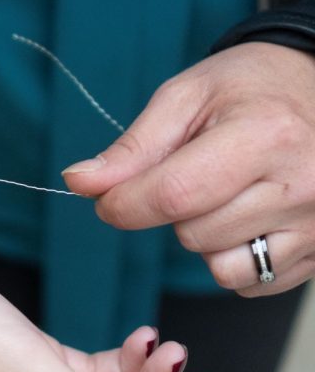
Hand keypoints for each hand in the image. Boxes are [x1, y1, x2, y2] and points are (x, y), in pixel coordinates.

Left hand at [63, 42, 314, 296]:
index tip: (108, 199)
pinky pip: (250, 284)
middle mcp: (302, 186)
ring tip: (224, 195)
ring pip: (220, 267)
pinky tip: (246, 219)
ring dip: (204, 238)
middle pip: (192, 234)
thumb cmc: (248, 87)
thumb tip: (78, 183)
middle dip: (171, 212)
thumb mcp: (185, 98)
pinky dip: (233, 259)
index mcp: (266, 136)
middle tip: (194, 173)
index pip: (173, 195)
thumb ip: (132, 148)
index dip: (124, 205)